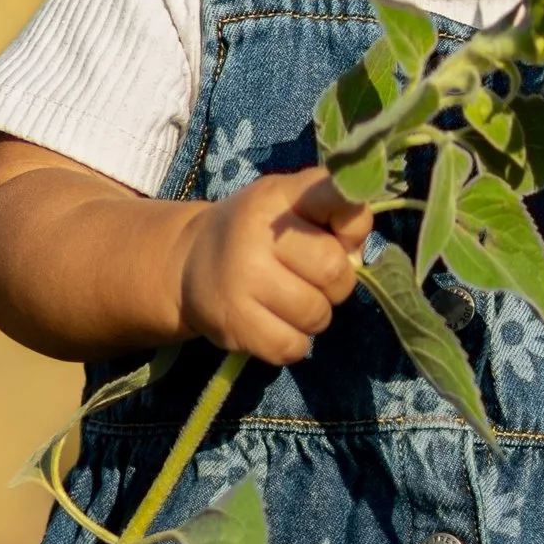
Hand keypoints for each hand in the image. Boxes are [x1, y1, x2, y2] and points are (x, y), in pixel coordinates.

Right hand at [174, 169, 373, 365]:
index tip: (342, 235)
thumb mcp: (289, 203)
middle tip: (309, 277)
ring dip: (313, 314)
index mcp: (277, 196)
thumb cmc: (255, 231)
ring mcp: (242, 280)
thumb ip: (334, 215)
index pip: (337, 197)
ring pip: (318, 314)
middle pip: (336, 271)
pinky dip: (293, 343)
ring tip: (288, 300)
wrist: (187, 262)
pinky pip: (294, 347)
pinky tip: (274, 324)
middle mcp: (256, 234)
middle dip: (335, 282)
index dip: (353, 223)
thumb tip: (356, 259)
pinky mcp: (235, 324)